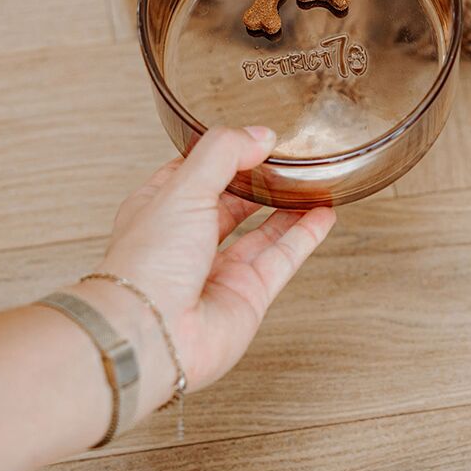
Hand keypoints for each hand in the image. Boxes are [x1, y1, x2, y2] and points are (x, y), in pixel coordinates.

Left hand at [83, 127, 335, 405]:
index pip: (194, 173)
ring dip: (288, 208)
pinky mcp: (246, 297)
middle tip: (287, 159)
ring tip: (312, 183)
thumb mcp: (183, 187)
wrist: (150, 335)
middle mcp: (188, 241)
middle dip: (257, 182)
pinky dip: (305, 237)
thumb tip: (259, 135)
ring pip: (261, 232)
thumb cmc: (147, 265)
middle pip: (230, 203)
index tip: (252, 137)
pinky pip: (282, 259)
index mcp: (160, 209)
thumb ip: (223, 153)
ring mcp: (218, 271)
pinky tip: (322, 216)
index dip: (222, 154)